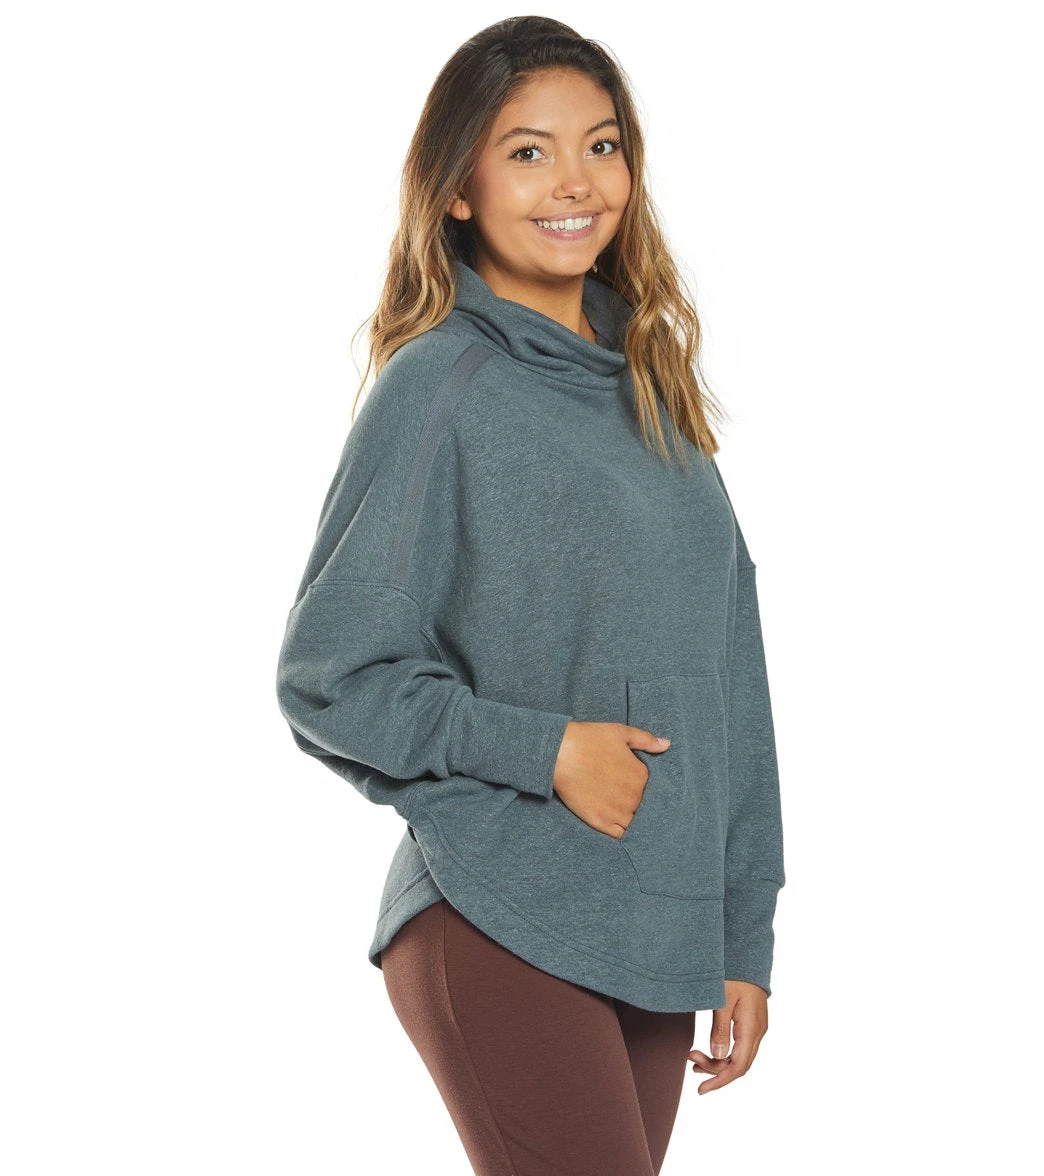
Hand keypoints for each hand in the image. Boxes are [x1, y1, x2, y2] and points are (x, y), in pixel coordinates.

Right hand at [551, 720, 670, 837]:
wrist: (560, 752)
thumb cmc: (589, 739)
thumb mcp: (621, 732)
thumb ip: (646, 740)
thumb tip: (666, 744)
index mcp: (641, 776)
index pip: (651, 790)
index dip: (641, 788)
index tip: (630, 784)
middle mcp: (634, 797)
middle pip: (642, 808)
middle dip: (636, 804)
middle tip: (621, 797)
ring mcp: (618, 812)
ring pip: (633, 823)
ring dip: (630, 820)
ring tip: (618, 811)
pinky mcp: (600, 822)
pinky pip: (619, 835)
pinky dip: (619, 831)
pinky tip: (613, 824)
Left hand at [687, 979, 768, 1094]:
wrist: (748, 954)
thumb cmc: (734, 973)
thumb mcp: (723, 1000)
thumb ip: (720, 1029)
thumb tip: (718, 1057)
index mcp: (751, 1029)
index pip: (738, 1066)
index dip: (720, 1080)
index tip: (701, 1089)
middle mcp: (758, 1032)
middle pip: (739, 1065)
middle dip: (715, 1070)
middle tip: (690, 1061)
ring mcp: (756, 1027)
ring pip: (739, 1056)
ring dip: (718, 1062)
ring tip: (694, 1059)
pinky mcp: (751, 1022)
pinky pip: (740, 1046)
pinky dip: (724, 1052)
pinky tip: (709, 1051)